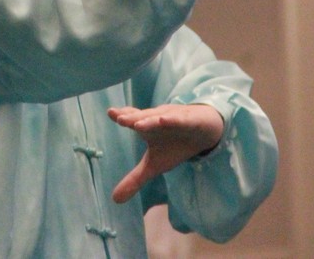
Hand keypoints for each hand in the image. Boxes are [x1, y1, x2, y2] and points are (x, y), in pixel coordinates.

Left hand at [107, 103, 224, 203]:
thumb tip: (114, 200)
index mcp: (147, 128)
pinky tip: (165, 120)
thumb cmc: (174, 145)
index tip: (110, 113)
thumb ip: (135, 179)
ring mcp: (173, 118)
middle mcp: (157, 120)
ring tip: (137, 124)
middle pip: (143, 118)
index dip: (122, 116)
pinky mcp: (190, 121)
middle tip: (119, 118)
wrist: (203, 132)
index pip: (133, 120)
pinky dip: (174, 120)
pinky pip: (181, 121)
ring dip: (149, 120)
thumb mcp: (154, 165)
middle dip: (132, 118)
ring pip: (160, 118)